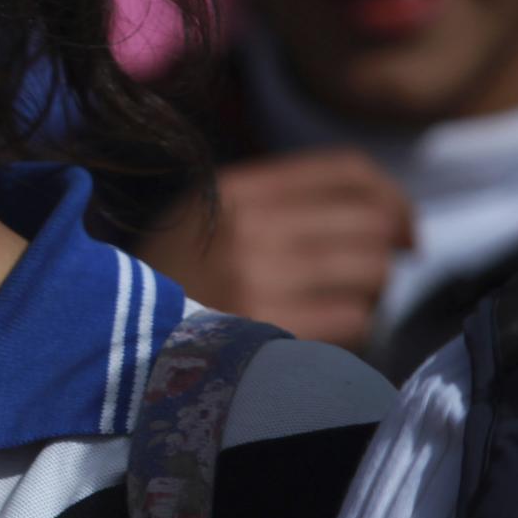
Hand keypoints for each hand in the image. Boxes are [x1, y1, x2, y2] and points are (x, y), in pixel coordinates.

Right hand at [134, 149, 412, 349]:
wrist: (114, 346)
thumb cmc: (169, 284)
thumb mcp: (205, 219)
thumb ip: (274, 201)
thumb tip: (377, 210)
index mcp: (235, 190)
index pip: (346, 172)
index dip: (392, 197)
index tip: (403, 226)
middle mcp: (249, 227)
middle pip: (371, 222)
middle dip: (387, 252)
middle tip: (376, 276)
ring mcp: (258, 279)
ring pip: (372, 272)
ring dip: (372, 294)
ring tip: (342, 307)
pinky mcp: (269, 331)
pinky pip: (355, 320)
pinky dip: (353, 330)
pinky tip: (322, 336)